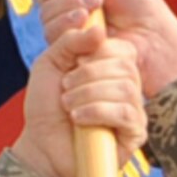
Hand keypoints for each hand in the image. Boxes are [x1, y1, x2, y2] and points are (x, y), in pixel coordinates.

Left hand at [14, 11, 146, 176]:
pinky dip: (97, 111)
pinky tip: (78, 118)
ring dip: (89, 94)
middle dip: (88, 75)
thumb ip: (70, 41)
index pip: (121, 48)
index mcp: (112, 68)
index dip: (97, 51)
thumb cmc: (46, 107)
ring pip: (125, 88)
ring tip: (68, 105)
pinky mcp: (134, 134)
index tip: (73, 64)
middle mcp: (127, 87)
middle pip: (124, 66)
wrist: (41, 146)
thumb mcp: (50, 63)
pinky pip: (126, 113)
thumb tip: (99, 30)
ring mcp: (134, 111)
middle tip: (66, 88)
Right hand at [37, 0, 176, 98]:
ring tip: (99, 6)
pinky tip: (92, 23)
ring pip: (45, 11)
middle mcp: (67, 6)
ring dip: (71, 3)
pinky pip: (51, 32)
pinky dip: (69, 22)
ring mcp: (66, 28)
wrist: (152, 36)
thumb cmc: (140, 5)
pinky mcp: (68, 49)